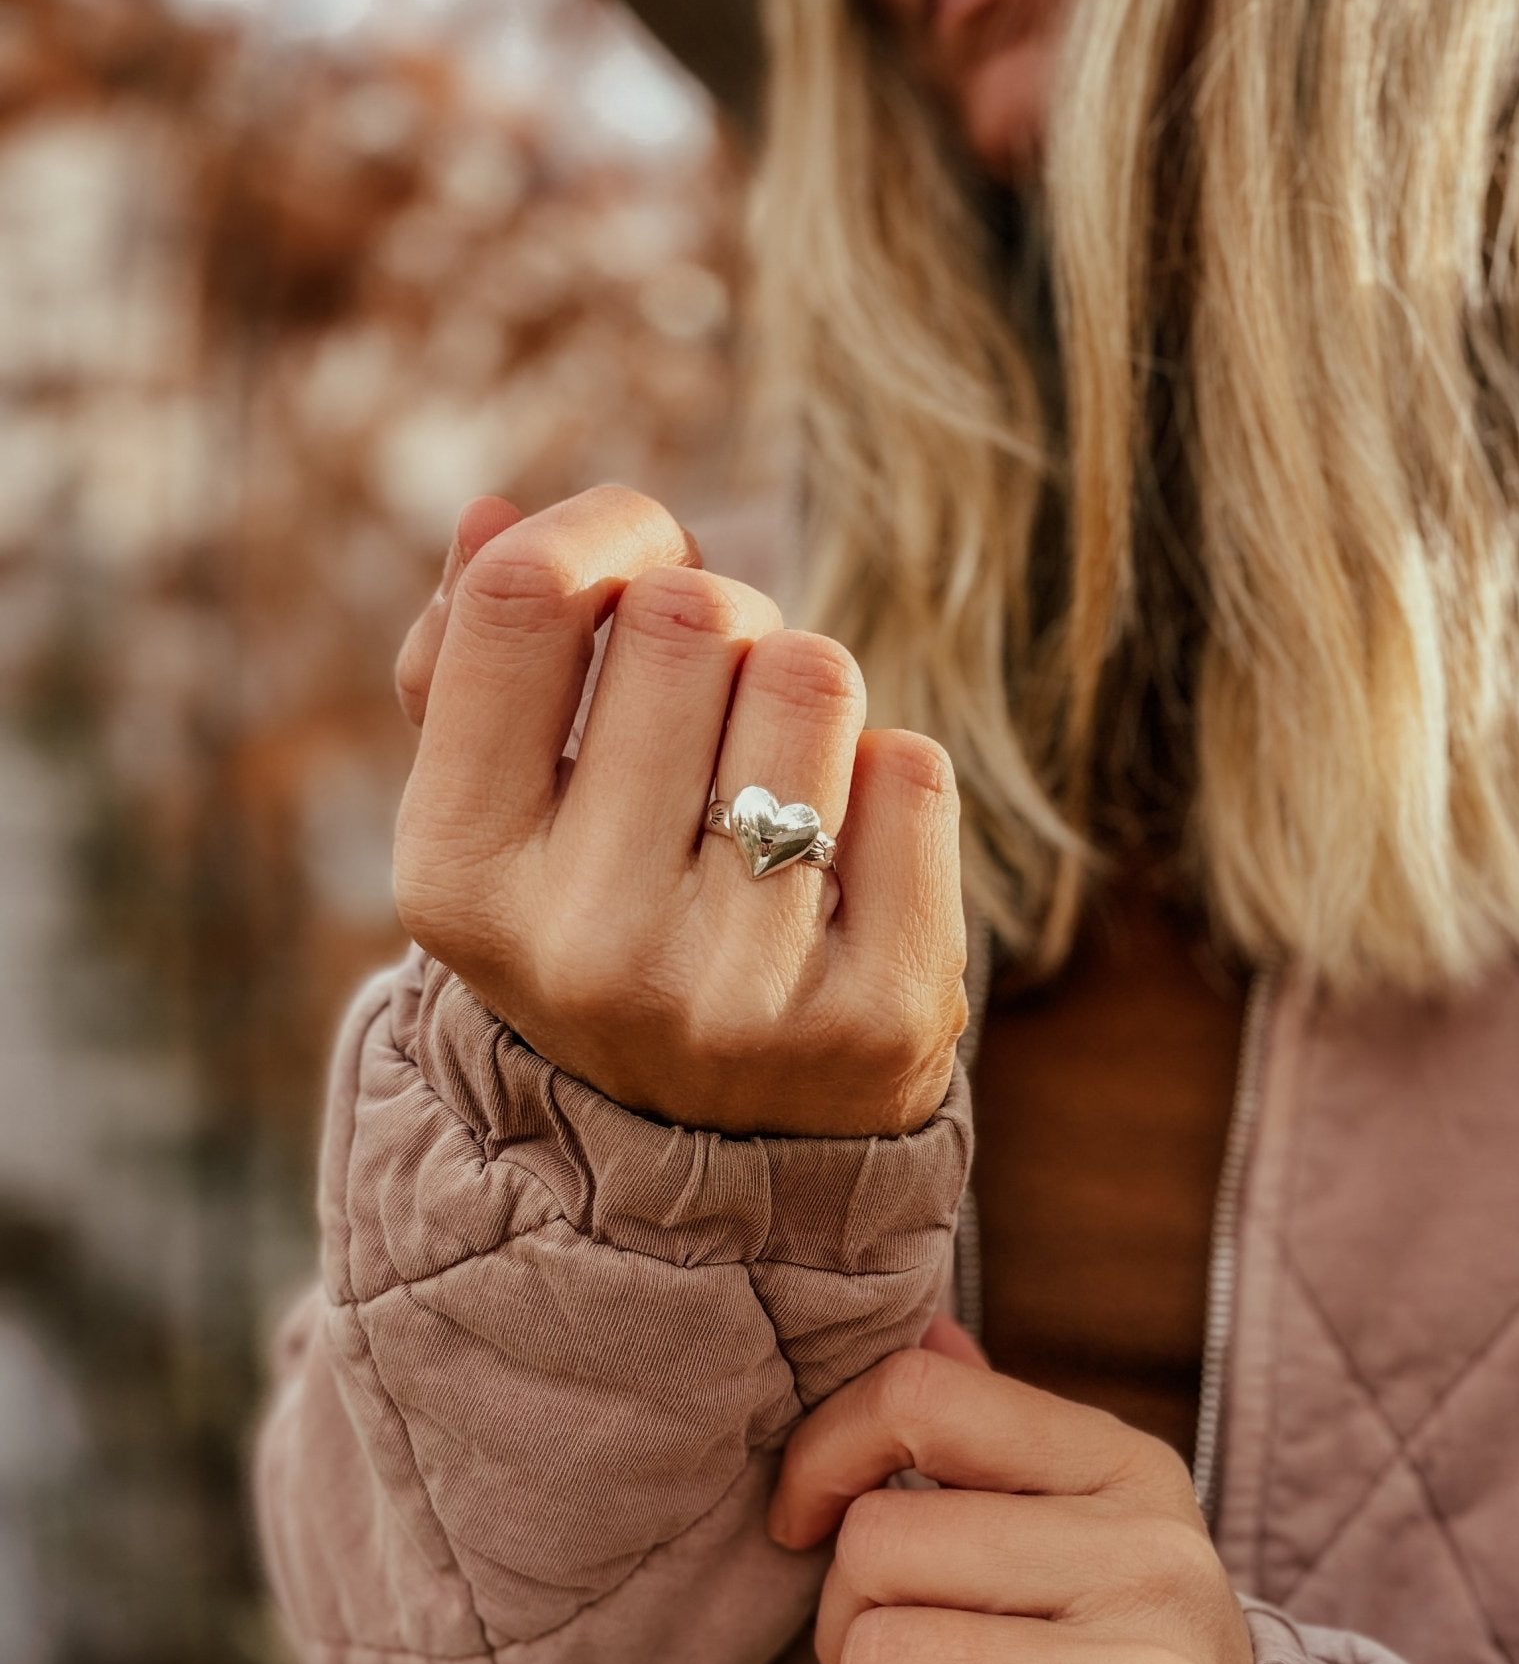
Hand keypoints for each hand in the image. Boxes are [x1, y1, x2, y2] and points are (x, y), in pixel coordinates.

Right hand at [390, 488, 967, 1135]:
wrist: (711, 1151)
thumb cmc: (598, 926)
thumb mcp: (497, 819)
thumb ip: (469, 664)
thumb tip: (491, 512)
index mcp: (459, 880)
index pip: (523, 596)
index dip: (602, 529)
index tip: (642, 558)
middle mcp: (585, 949)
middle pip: (692, 615)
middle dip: (722, 620)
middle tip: (719, 700)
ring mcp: (737, 995)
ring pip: (815, 676)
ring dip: (807, 695)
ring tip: (776, 781)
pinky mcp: (877, 1019)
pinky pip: (915, 772)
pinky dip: (888, 784)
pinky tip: (845, 863)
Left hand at [768, 1350, 1254, 1663]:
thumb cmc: (1106, 1661)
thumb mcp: (1076, 1526)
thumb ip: (992, 1432)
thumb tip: (924, 1327)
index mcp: (1134, 1474)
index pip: (920, 1397)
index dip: (824, 1453)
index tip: (806, 1518)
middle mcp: (1158, 1574)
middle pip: (875, 1546)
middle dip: (859, 1619)